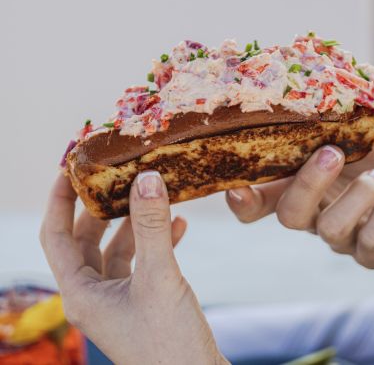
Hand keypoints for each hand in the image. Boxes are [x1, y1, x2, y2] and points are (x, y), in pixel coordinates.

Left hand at [40, 171, 226, 364]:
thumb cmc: (169, 343)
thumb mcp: (159, 277)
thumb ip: (151, 226)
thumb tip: (146, 178)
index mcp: (81, 292)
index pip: (55, 235)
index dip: (58, 200)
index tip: (70, 168)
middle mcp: (93, 294)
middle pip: (87, 238)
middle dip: (103, 206)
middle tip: (118, 175)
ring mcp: (117, 298)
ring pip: (118, 248)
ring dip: (136, 222)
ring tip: (156, 196)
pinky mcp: (141, 300)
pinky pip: (143, 261)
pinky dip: (157, 241)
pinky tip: (180, 226)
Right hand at [226, 124, 373, 267]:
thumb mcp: (361, 129)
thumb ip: (334, 118)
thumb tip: (310, 92)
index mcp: (303, 184)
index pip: (261, 201)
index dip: (243, 201)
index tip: (237, 188)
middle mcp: (316, 214)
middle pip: (289, 215)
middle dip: (307, 184)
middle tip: (333, 154)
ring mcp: (344, 237)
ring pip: (330, 231)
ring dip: (356, 199)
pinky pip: (369, 248)